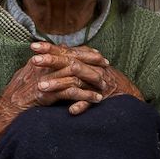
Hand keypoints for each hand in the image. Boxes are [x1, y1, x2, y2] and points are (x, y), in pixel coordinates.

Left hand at [21, 41, 143, 114]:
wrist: (127, 92)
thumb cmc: (103, 79)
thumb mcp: (88, 66)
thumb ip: (73, 59)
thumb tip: (57, 49)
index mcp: (86, 62)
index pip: (66, 53)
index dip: (50, 49)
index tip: (33, 47)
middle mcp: (91, 69)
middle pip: (70, 63)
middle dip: (51, 61)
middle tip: (33, 60)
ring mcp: (96, 84)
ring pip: (77, 82)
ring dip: (59, 84)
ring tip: (42, 87)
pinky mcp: (102, 98)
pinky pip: (91, 103)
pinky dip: (82, 105)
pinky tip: (71, 111)